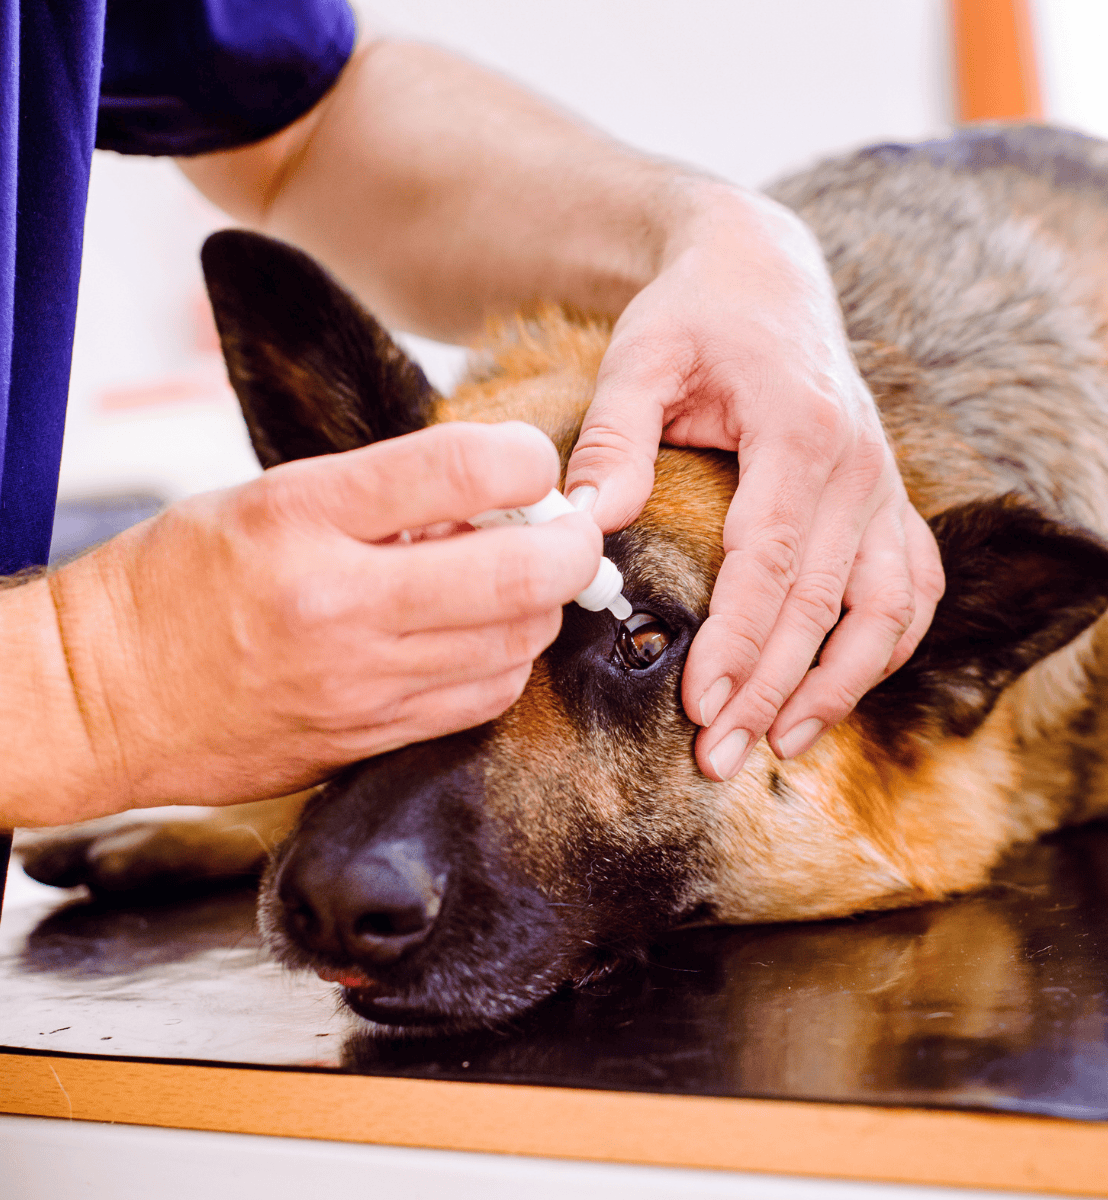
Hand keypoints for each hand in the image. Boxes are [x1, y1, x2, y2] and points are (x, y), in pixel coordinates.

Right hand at [52, 421, 601, 809]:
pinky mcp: (363, 740)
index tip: (532, 464)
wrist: (96, 697)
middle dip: (570, 545)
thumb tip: (489, 502)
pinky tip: (482, 639)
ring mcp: (356, 683)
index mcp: (301, 516)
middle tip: (566, 531)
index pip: (458, 468)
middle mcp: (337, 602)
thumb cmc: (171, 582)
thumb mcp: (261, 500)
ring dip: (538, 607)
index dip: (525, 458)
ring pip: (514, 645)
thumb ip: (377, 497)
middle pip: (516, 572)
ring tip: (516, 583)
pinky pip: (477, 701)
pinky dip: (503, 662)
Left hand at [563, 184, 944, 779]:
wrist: (761, 275)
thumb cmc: (693, 318)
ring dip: (841, 685)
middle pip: (824, 602)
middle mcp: (859, 465)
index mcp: (800, 432)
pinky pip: (913, 586)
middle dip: (773, 688)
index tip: (701, 707)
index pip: (773, 561)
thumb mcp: (639, 359)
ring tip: (783, 745)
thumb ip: (613, 441)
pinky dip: (887, 646)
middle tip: (720, 757)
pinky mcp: (885, 498)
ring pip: (888, 608)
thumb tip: (586, 528)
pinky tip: (842, 688)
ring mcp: (882, 484)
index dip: (740, 642)